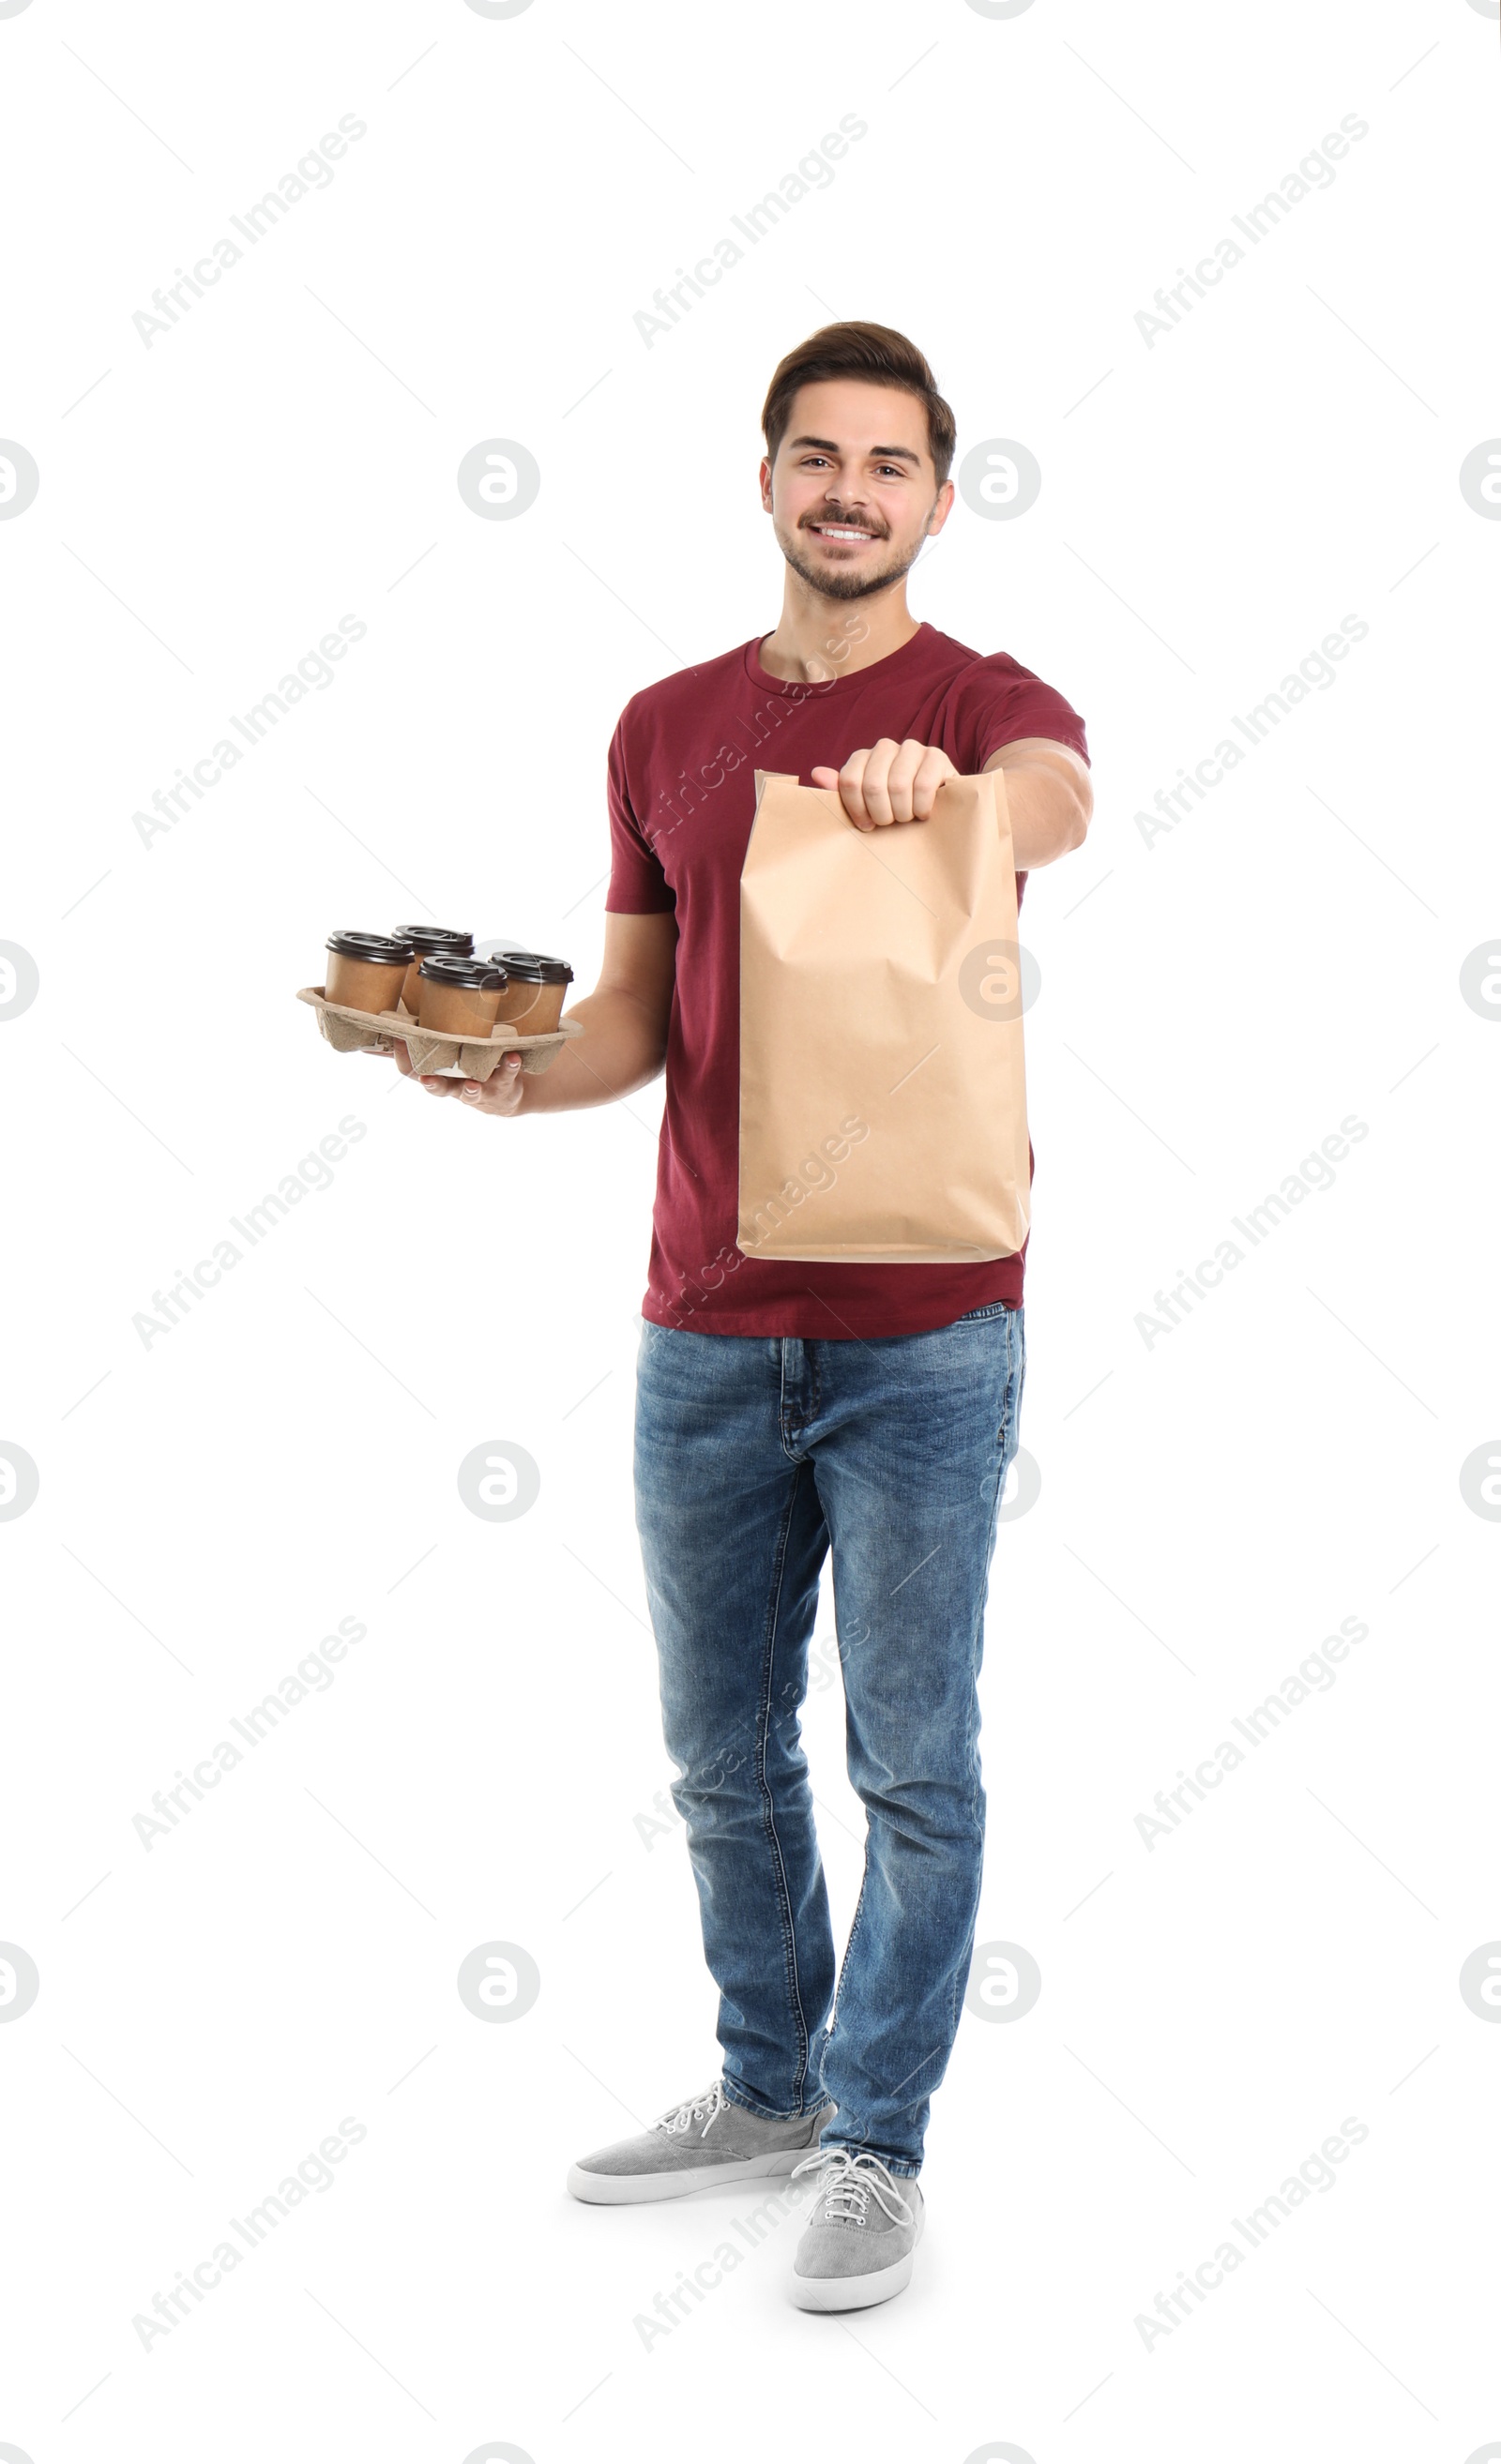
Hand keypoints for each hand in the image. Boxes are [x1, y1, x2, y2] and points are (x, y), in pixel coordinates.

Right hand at [392, 1041, 525, 1114]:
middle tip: (426, 1079)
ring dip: (472, 1088)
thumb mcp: (449, 1061)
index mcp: (438, 1076)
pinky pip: (506, 1076)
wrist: (504, 1098)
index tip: (397, 1038)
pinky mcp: (502, 1086)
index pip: (412, 1072)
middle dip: (432, 1084)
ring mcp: (479, 1091)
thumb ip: (433, 1044)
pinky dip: (509, 1067)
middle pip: (439, 1088)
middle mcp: (455, 1087)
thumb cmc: (470, 1071)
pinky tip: (513, 1057)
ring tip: (473, 1084)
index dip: (402, 1058)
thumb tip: (407, 1017)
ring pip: (472, 1092)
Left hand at [810, 739, 958, 829]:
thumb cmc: (894, 808)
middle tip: (890, 823)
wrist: (936, 807)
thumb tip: (817, 774)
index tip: (867, 826)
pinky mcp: (937, 757)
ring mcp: (912, 748)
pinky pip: (923, 786)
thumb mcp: (864, 805)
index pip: (849, 781)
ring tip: (907, 817)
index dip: (857, 811)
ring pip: (898, 785)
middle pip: (873, 785)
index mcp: (863, 757)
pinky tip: (923, 812)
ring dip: (903, 812)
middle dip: (882, 814)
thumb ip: (842, 792)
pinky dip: (921, 807)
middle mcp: (885, 747)